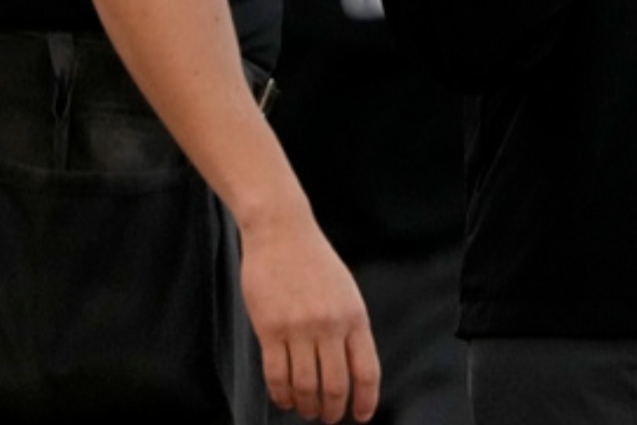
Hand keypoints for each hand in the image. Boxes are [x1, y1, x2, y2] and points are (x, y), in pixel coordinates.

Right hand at [239, 214, 379, 421]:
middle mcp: (331, 325)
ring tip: (305, 410)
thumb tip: (351, 372)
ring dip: (306, 406)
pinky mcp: (270, 328)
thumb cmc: (314, 262)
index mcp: (355, 316)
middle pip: (335, 386)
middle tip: (327, 418)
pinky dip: (281, 395)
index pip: (366, 372)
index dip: (365, 401)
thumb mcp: (346, 292)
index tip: (360, 417)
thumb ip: (350, 329)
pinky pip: (276, 375)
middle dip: (332, 410)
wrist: (281, 230)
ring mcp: (299, 327)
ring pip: (305, 386)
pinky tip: (284, 399)